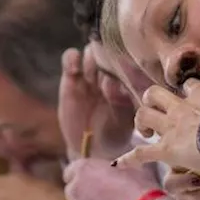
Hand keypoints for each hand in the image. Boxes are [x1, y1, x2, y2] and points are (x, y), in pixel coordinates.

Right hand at [58, 45, 136, 160]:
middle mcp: (111, 74)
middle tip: (107, 69)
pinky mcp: (71, 79)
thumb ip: (120, 102)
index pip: (129, 60)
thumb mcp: (123, 120)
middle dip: (108, 57)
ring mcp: (91, 75)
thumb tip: (111, 83)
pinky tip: (73, 68)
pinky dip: (70, 59)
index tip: (125, 67)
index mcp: (129, 81)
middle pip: (110, 52)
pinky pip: (70, 60)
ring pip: (91, 52)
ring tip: (92, 73)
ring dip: (92, 57)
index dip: (126, 61)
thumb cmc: (115, 133)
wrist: (94, 147)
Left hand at [63, 159, 158, 199]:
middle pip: (71, 190)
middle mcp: (77, 191)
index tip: (93, 172)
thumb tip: (120, 169)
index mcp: (84, 170)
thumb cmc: (138, 185)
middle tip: (100, 188)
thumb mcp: (131, 167)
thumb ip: (118, 168)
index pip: (70, 170)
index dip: (83, 172)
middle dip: (82, 189)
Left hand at [114, 82, 199, 170]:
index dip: (187, 90)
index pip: (190, 86)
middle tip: (156, 113)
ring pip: (143, 115)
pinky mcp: (165, 149)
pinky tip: (118, 164)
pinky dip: (128, 159)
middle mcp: (180, 109)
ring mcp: (170, 128)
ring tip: (144, 132)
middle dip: (151, 100)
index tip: (189, 96)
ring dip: (140, 122)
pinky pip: (141, 153)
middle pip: (155, 93)